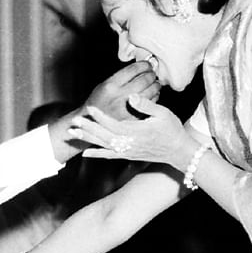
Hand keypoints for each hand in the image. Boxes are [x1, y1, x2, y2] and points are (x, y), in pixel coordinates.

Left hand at [69, 99, 192, 168]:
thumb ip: (146, 105)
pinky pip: (109, 155)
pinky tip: (85, 153)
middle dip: (88, 128)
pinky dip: (97, 154)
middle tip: (74, 121)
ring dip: (88, 139)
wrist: (178, 152)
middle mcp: (129, 144)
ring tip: (73, 133)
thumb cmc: (171, 130)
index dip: (101, 117)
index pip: (114, 124)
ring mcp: (127, 152)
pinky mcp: (127, 156)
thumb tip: (132, 96)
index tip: (90, 109)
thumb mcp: (163, 114)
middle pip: (104, 136)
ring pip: (103, 145)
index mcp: (136, 132)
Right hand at [83, 63, 160, 120]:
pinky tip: (153, 94)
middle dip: (151, 74)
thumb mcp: (103, 86)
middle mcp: (120, 96)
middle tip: (152, 73)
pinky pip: (150, 104)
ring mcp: (128, 108)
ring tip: (155, 83)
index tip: (147, 64)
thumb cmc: (98, 103)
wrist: (92, 124)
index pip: (133, 69)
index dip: (144, 65)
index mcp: (111, 86)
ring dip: (155, 85)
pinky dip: (155, 97)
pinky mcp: (134, 118)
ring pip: (150, 91)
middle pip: (144, 79)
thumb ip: (121, 78)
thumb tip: (141, 68)